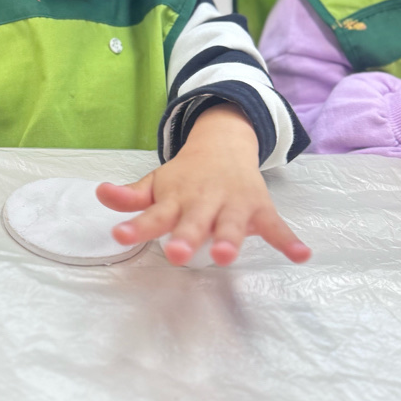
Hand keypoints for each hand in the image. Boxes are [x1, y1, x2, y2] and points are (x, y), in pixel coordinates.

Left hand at [97, 104, 310, 266]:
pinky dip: (289, 241)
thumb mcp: (156, 183)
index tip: (120, 235)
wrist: (224, 144)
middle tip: (175, 253)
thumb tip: (99, 193)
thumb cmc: (185, 177)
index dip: (136, 226)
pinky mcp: (259, 209)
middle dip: (186, 237)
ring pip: (231, 225)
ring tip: (225, 256)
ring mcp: (233, 206)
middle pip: (193, 222)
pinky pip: (276, 227)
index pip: (153, 214)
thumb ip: (130, 196)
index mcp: (175, 198)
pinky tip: (301, 255)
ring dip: (229, 239)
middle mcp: (203, 202)